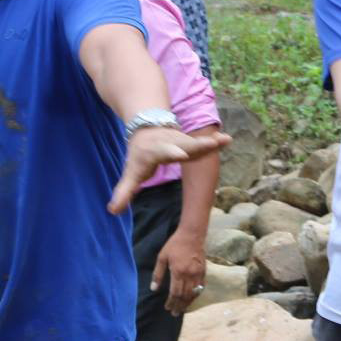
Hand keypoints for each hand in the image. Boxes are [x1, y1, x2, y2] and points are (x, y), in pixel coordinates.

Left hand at [109, 126, 229, 214]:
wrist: (148, 128)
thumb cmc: (141, 156)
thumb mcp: (132, 173)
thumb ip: (124, 192)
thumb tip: (112, 211)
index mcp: (155, 151)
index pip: (162, 152)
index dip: (170, 152)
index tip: (180, 154)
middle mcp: (171, 143)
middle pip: (183, 145)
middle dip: (193, 146)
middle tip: (204, 146)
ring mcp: (182, 141)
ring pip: (197, 142)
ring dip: (209, 142)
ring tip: (224, 140)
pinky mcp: (192, 143)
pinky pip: (205, 143)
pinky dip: (216, 141)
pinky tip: (228, 139)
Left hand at [153, 229, 206, 313]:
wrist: (192, 235)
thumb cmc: (174, 245)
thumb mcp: (162, 257)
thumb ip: (157, 274)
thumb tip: (154, 289)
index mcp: (178, 271)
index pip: (175, 292)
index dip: (171, 302)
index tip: (167, 308)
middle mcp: (189, 274)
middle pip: (185, 295)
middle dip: (179, 306)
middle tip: (174, 313)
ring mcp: (198, 274)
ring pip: (194, 293)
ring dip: (187, 303)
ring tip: (182, 309)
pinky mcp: (203, 272)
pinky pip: (200, 287)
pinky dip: (195, 295)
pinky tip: (191, 299)